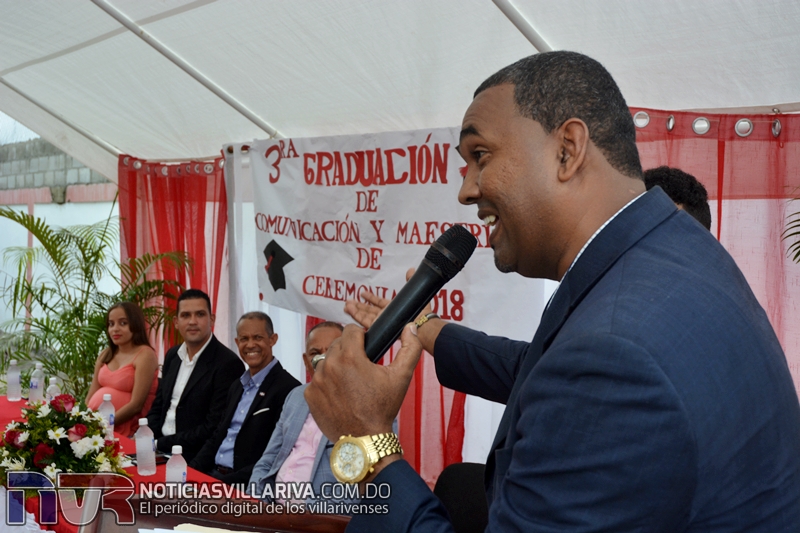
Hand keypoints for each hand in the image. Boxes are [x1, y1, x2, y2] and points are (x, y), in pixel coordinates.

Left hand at [305, 323, 421, 440]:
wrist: (365, 439)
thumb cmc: (383, 408)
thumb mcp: (401, 376)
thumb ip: (410, 348)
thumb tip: (412, 327)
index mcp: (349, 357)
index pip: (351, 330)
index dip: (361, 336)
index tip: (366, 348)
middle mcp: (329, 365)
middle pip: (338, 344)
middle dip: (349, 351)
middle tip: (361, 368)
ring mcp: (316, 381)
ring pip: (326, 361)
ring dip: (337, 367)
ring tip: (350, 382)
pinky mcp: (309, 394)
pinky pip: (317, 380)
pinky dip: (327, 384)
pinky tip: (339, 394)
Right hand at [344, 268, 434, 327]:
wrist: (420, 326)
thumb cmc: (420, 312)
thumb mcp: (415, 293)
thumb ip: (411, 281)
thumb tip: (411, 269)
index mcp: (393, 309)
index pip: (379, 303)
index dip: (371, 298)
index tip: (362, 293)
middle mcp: (386, 316)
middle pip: (369, 310)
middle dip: (359, 306)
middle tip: (348, 302)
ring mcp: (382, 323)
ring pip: (365, 316)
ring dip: (355, 310)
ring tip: (346, 306)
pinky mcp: (380, 328)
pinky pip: (366, 322)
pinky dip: (357, 317)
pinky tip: (350, 312)